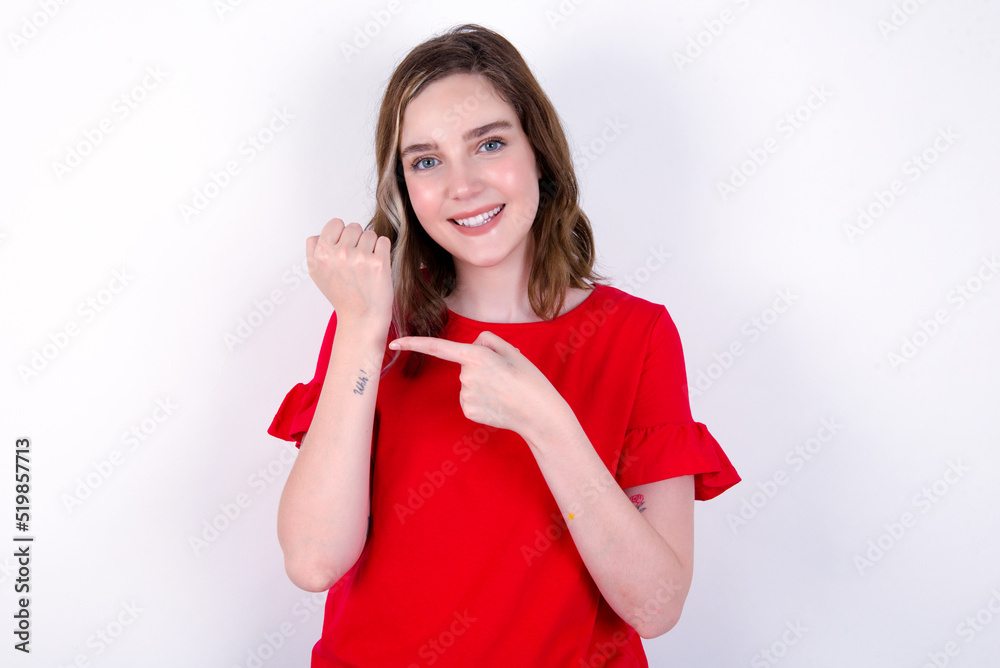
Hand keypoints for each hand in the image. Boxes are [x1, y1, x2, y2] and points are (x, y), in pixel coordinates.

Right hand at [306, 219, 392, 331]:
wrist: (362, 319)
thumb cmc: (342, 297)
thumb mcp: (317, 274)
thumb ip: (313, 250)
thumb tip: (319, 234)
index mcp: (322, 254)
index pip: (335, 223)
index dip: (342, 234)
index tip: (345, 249)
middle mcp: (339, 254)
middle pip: (354, 226)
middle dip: (357, 240)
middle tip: (357, 261)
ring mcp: (360, 258)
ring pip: (370, 233)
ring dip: (371, 247)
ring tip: (366, 266)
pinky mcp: (379, 263)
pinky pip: (384, 241)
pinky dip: (383, 251)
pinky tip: (377, 266)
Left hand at [388, 331, 565, 437]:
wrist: (539, 413)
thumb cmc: (529, 379)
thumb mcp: (512, 350)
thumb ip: (487, 341)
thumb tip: (471, 346)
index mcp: (476, 356)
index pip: (438, 347)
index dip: (415, 343)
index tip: (395, 342)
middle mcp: (466, 376)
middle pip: (465, 365)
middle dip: (481, 367)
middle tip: (505, 376)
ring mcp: (466, 395)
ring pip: (468, 383)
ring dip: (483, 385)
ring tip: (504, 391)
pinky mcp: (469, 411)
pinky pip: (470, 399)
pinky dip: (482, 400)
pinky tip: (498, 404)